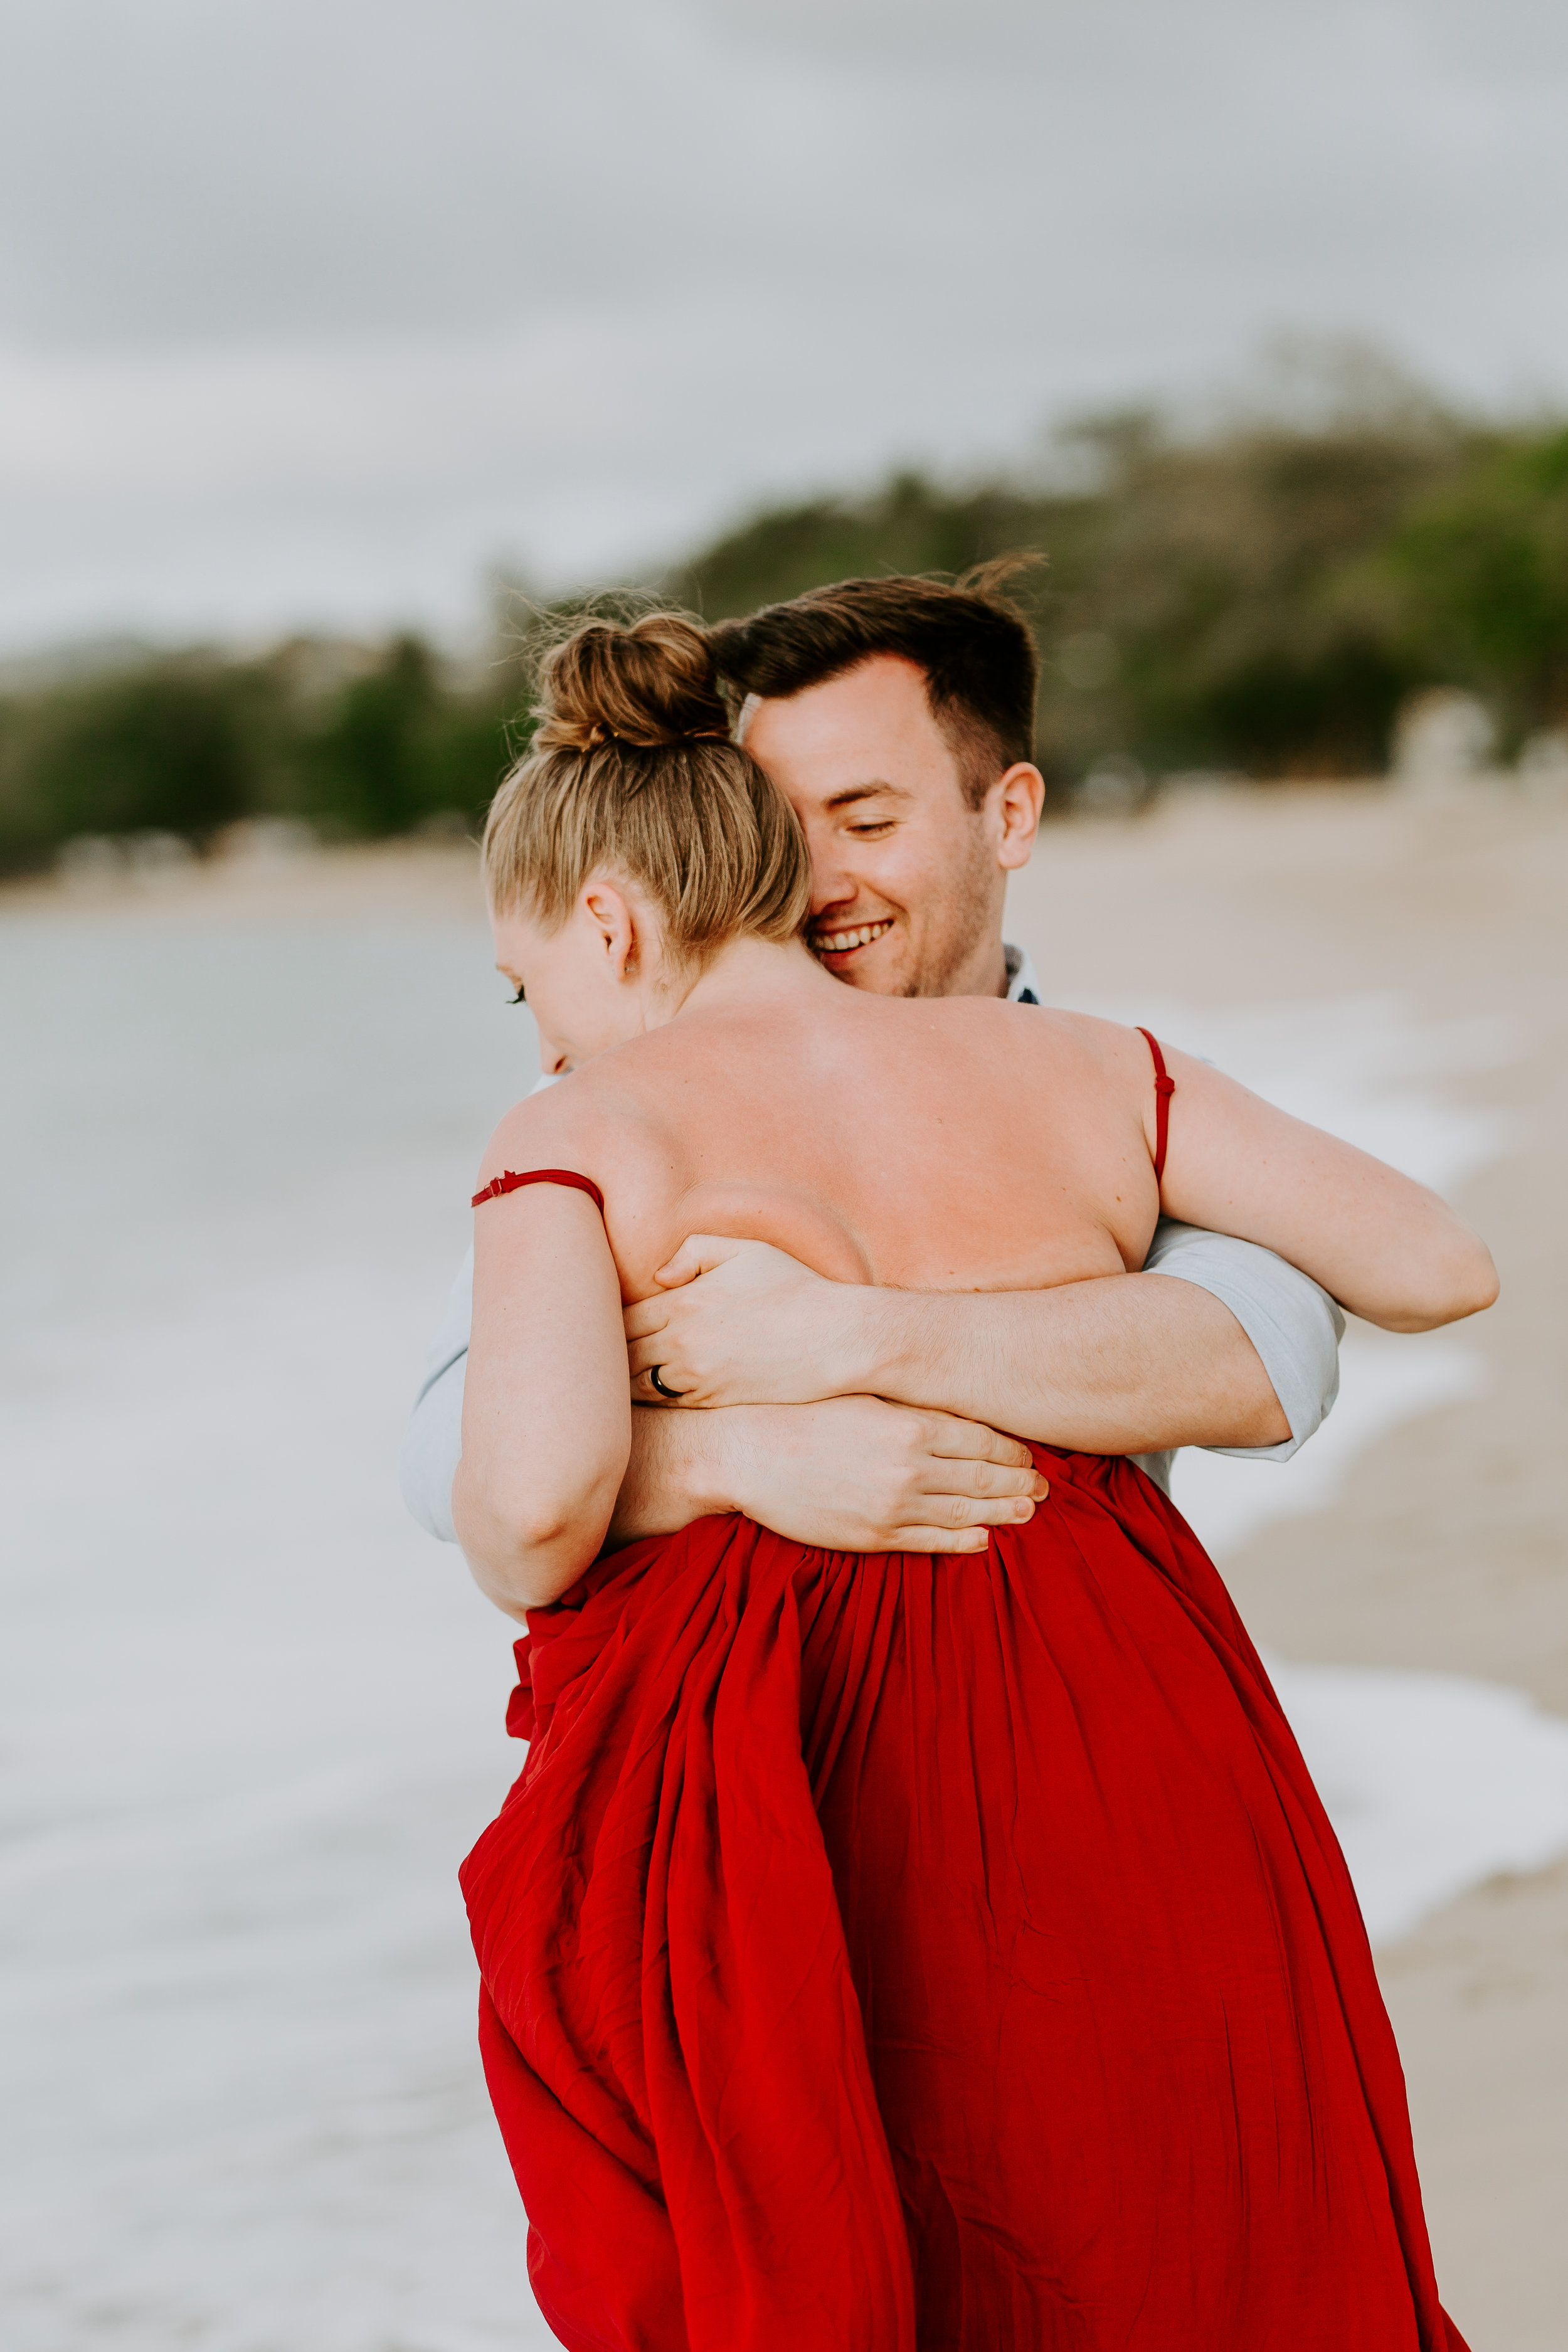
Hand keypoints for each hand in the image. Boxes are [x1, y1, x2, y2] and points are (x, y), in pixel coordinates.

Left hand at [624, 1235, 868, 1407]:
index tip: (611, 1322)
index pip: (622, 1316)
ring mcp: (695, 1375)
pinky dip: (650, 1396)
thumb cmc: (795, 1288)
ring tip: (620, 1374)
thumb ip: (694, 1251)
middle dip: (610, 1351)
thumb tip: (658, 1277)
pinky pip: (662, 1403)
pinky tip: (651, 1389)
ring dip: (625, 1377)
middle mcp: (682, 1341)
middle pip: (621, 1351)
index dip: (611, 1321)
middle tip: (605, 1352)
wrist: (836, 1339)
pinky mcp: (711, 1400)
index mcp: (684, 1300)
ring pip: (634, 1383)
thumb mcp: (748, 1251)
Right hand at [710, 1395, 1047, 1553]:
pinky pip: (932, 1542)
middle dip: (1019, 1482)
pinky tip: (985, 1539)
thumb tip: (958, 1408)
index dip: (1012, 1450)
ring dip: (1003, 1512)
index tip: (1029, 1454)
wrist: (748, 1453)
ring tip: (1028, 1512)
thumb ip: (913, 1405)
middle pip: (983, 1478)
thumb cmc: (804, 1414)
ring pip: (967, 1513)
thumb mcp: (864, 1396)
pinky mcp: (873, 1536)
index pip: (981, 1440)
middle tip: (1044, 1487)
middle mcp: (910, 1467)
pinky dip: (965, 1541)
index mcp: (911, 1425)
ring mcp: (893, 1506)